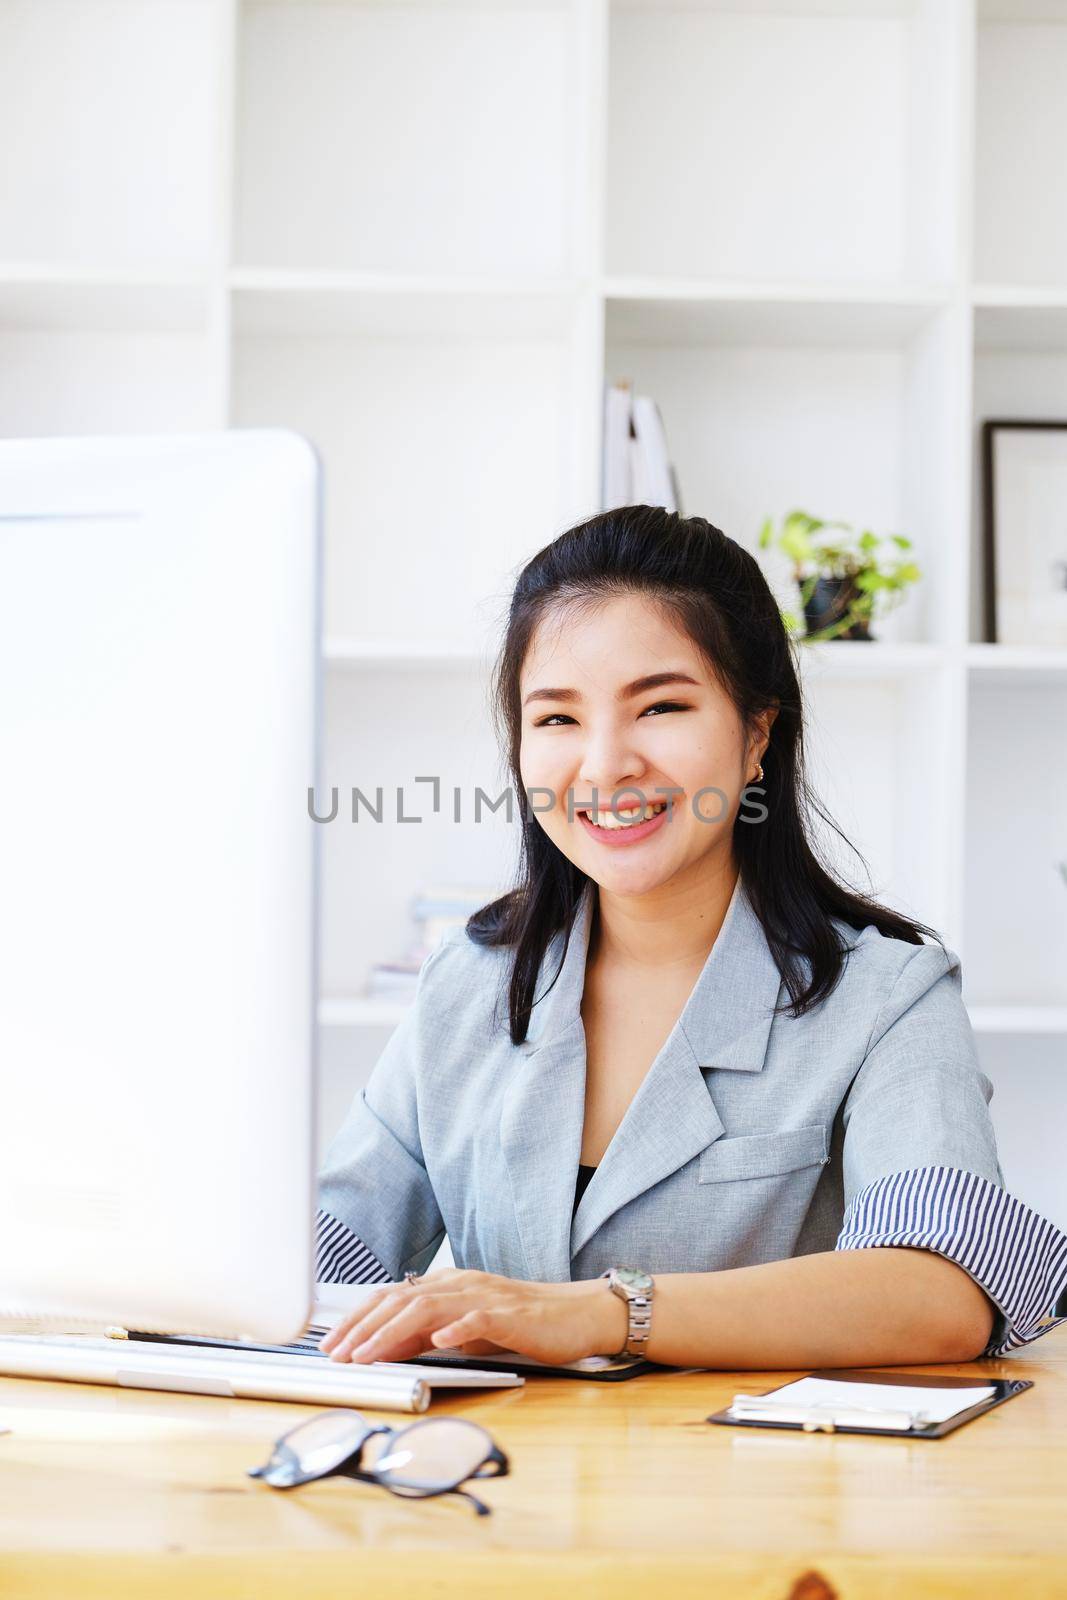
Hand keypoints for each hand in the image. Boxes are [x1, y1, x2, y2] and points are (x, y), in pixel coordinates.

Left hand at [318, 1268, 627, 1365]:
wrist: (574, 1314)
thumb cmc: (520, 1323)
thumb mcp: (465, 1329)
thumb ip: (429, 1334)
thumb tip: (385, 1349)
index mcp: (448, 1284)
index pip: (392, 1297)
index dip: (358, 1318)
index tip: (331, 1343)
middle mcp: (460, 1284)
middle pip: (401, 1299)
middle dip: (363, 1327)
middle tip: (337, 1353)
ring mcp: (484, 1297)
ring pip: (428, 1307)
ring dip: (393, 1332)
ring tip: (368, 1354)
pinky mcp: (510, 1314)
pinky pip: (478, 1318)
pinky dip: (455, 1329)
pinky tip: (437, 1342)